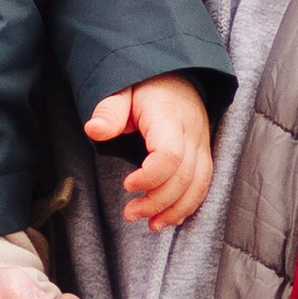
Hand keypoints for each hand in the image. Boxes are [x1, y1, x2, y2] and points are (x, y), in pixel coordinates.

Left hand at [85, 75, 212, 230]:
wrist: (177, 73)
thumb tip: (94, 130)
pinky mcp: (203, 153)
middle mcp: (191, 132)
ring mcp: (201, 144)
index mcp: (169, 117)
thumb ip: (108, 110)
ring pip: (198, 184)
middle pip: (184, 176)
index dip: (150, 177)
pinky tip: (170, 218)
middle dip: (157, 201)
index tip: (127, 185)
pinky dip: (188, 204)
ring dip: (176, 209)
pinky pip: (203, 184)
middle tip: (130, 214)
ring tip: (151, 224)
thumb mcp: (120, 90)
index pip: (170, 155)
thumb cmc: (144, 85)